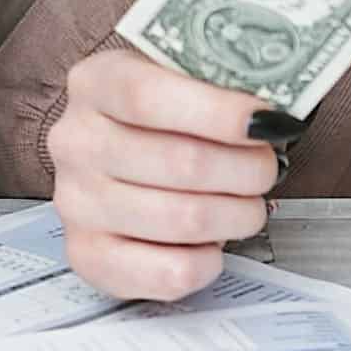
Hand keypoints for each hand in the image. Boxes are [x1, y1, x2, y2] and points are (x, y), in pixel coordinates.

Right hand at [48, 44, 285, 302]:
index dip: (216, 113)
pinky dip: (210, 260)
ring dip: (238, 215)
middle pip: (179, 163)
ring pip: (183, 219)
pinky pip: (170, 272)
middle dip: (247, 169)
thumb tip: (274, 114)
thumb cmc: (159, 118)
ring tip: (249, 204)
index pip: (147, 96)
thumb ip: (217, 83)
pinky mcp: (88, 257)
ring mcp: (76, 203)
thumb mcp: (177, 77)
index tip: (269, 122)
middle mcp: (75, 142)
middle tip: (269, 167)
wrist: (112, 160)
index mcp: (94, 83)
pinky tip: (213, 241)